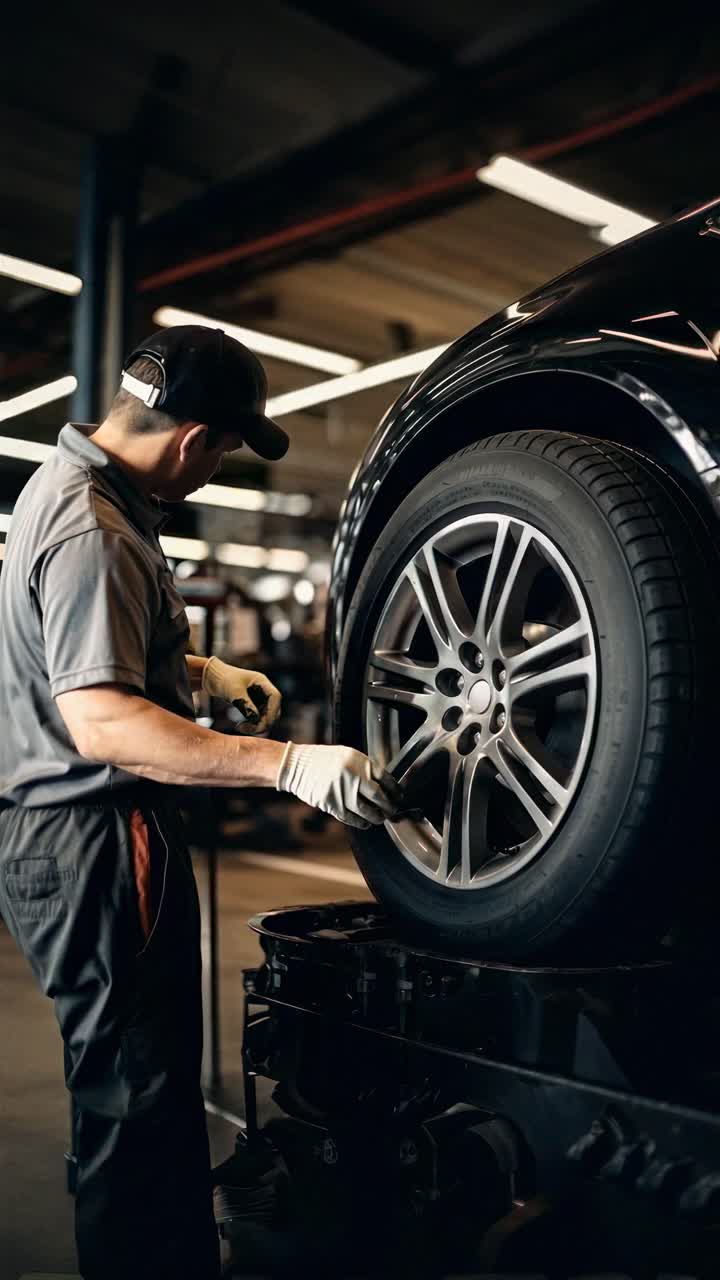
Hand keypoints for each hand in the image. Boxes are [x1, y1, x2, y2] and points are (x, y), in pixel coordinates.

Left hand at [201, 657, 281, 734]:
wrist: (212, 678)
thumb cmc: (223, 679)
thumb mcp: (234, 692)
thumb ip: (246, 705)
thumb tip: (256, 719)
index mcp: (262, 682)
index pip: (275, 697)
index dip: (272, 711)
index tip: (263, 723)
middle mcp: (263, 690)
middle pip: (273, 709)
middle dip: (264, 722)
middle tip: (249, 730)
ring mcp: (259, 699)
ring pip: (267, 716)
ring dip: (258, 725)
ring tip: (241, 728)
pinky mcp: (253, 706)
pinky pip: (258, 719)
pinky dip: (252, 725)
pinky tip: (240, 726)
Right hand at [276, 742, 404, 828]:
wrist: (298, 765)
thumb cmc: (325, 760)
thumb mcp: (348, 756)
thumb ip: (365, 769)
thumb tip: (383, 786)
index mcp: (359, 761)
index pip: (385, 778)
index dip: (395, 790)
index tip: (398, 796)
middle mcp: (353, 776)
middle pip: (378, 796)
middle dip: (388, 806)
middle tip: (392, 811)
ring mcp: (342, 791)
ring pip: (366, 810)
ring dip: (376, 817)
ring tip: (380, 818)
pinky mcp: (331, 804)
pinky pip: (350, 818)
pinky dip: (360, 823)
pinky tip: (365, 823)